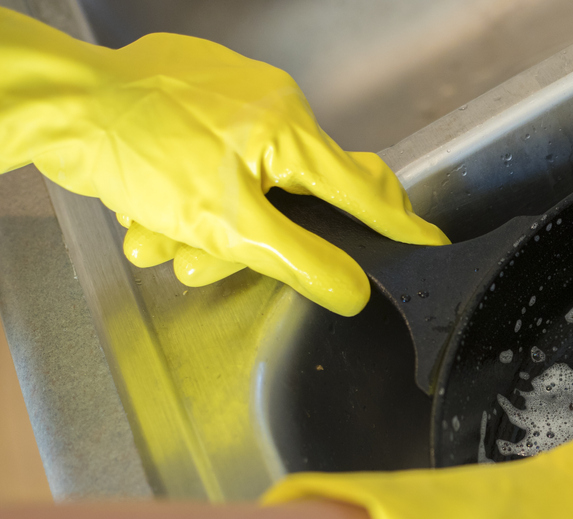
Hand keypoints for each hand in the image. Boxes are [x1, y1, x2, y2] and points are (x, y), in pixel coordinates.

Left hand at [0, 11, 447, 314]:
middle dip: (241, 240)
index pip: (365, 190)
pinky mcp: (193, 93)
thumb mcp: (228, 226)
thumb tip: (355, 290)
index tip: (431, 244)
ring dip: (198, 225)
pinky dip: (182, 192)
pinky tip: (149, 204)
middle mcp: (271, 107)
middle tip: (201, 259)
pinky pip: (210, 159)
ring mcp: (231, 95)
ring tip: (157, 233)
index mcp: (292, 133)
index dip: (400, 224)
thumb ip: (300, 262)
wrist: (60, 104)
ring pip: (240, 186)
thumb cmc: (138, 150)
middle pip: (290, 198)